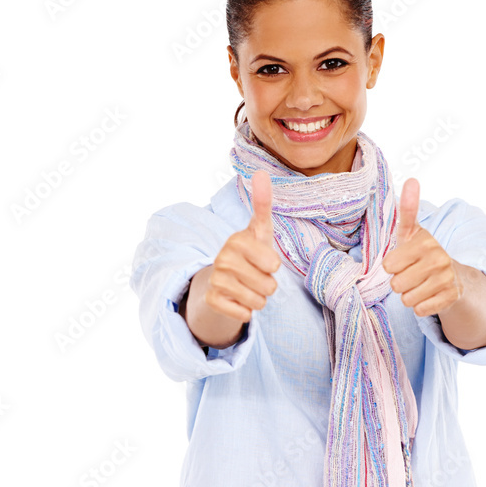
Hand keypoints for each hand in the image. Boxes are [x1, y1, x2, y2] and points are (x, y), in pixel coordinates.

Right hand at [204, 168, 281, 323]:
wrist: (222, 281)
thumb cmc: (249, 254)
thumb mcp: (259, 230)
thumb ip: (263, 203)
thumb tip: (261, 172)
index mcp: (237, 240)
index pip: (272, 263)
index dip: (273, 266)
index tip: (265, 261)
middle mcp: (222, 258)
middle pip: (269, 286)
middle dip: (268, 286)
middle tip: (256, 276)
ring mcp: (215, 280)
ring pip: (258, 301)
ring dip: (259, 299)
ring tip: (248, 287)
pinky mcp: (212, 300)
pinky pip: (244, 314)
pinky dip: (246, 312)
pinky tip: (238, 300)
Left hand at [381, 178, 462, 316]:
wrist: (454, 277)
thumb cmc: (422, 254)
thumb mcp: (412, 232)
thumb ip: (408, 209)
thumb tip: (412, 178)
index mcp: (425, 241)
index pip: (389, 265)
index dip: (392, 266)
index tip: (403, 261)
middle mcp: (439, 258)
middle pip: (396, 284)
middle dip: (400, 283)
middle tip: (412, 274)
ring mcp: (446, 279)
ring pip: (407, 299)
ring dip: (409, 296)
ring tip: (420, 285)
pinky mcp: (451, 297)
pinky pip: (420, 310)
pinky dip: (420, 306)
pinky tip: (429, 296)